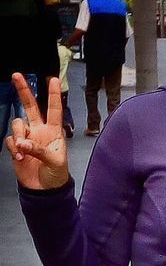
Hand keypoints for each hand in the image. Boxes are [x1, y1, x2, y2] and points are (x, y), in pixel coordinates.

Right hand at [4, 73, 69, 189]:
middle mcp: (40, 130)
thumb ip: (39, 150)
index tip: (53, 80)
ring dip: (17, 134)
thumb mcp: (55, 162)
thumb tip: (22, 142)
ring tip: (22, 150)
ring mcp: (27, 137)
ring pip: (17, 124)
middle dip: (24, 91)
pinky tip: (19, 157)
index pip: (54, 110)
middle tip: (16, 75)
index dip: (53, 95)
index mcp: (54, 132)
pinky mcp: (16, 147)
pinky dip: (13, 147)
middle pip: (30, 106)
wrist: (44, 189)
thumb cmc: (57, 175)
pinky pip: (10, 139)